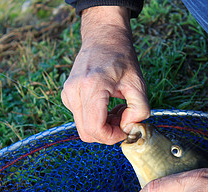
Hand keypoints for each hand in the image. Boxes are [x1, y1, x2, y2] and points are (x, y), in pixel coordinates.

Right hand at [61, 6, 149, 144]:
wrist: (103, 38)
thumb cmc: (121, 58)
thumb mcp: (138, 83)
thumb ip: (140, 109)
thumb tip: (128, 127)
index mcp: (92, 87)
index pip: (95, 128)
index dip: (112, 137)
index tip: (126, 130)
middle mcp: (75, 91)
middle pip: (87, 133)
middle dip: (108, 134)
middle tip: (124, 120)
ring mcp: (68, 94)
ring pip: (83, 128)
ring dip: (103, 127)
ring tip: (118, 110)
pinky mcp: (67, 95)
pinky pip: (81, 118)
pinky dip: (96, 119)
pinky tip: (108, 106)